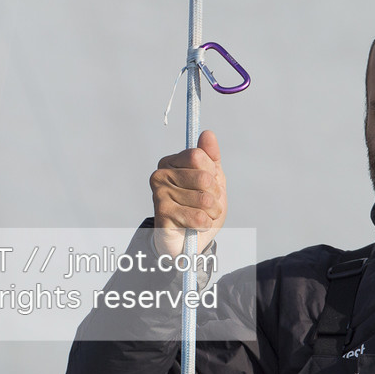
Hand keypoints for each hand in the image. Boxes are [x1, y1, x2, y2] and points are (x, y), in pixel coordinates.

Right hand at [150, 129, 227, 256]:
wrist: (189, 240)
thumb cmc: (201, 207)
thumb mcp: (213, 179)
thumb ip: (211, 156)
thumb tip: (208, 133)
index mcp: (171, 161)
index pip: (199, 156)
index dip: (212, 173)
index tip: (209, 183)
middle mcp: (160, 174)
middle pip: (204, 178)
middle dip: (215, 195)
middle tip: (208, 204)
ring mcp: (159, 194)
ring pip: (204, 199)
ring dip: (212, 212)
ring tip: (203, 215)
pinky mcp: (162, 215)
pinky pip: (197, 217)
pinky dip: (204, 224)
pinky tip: (196, 225)